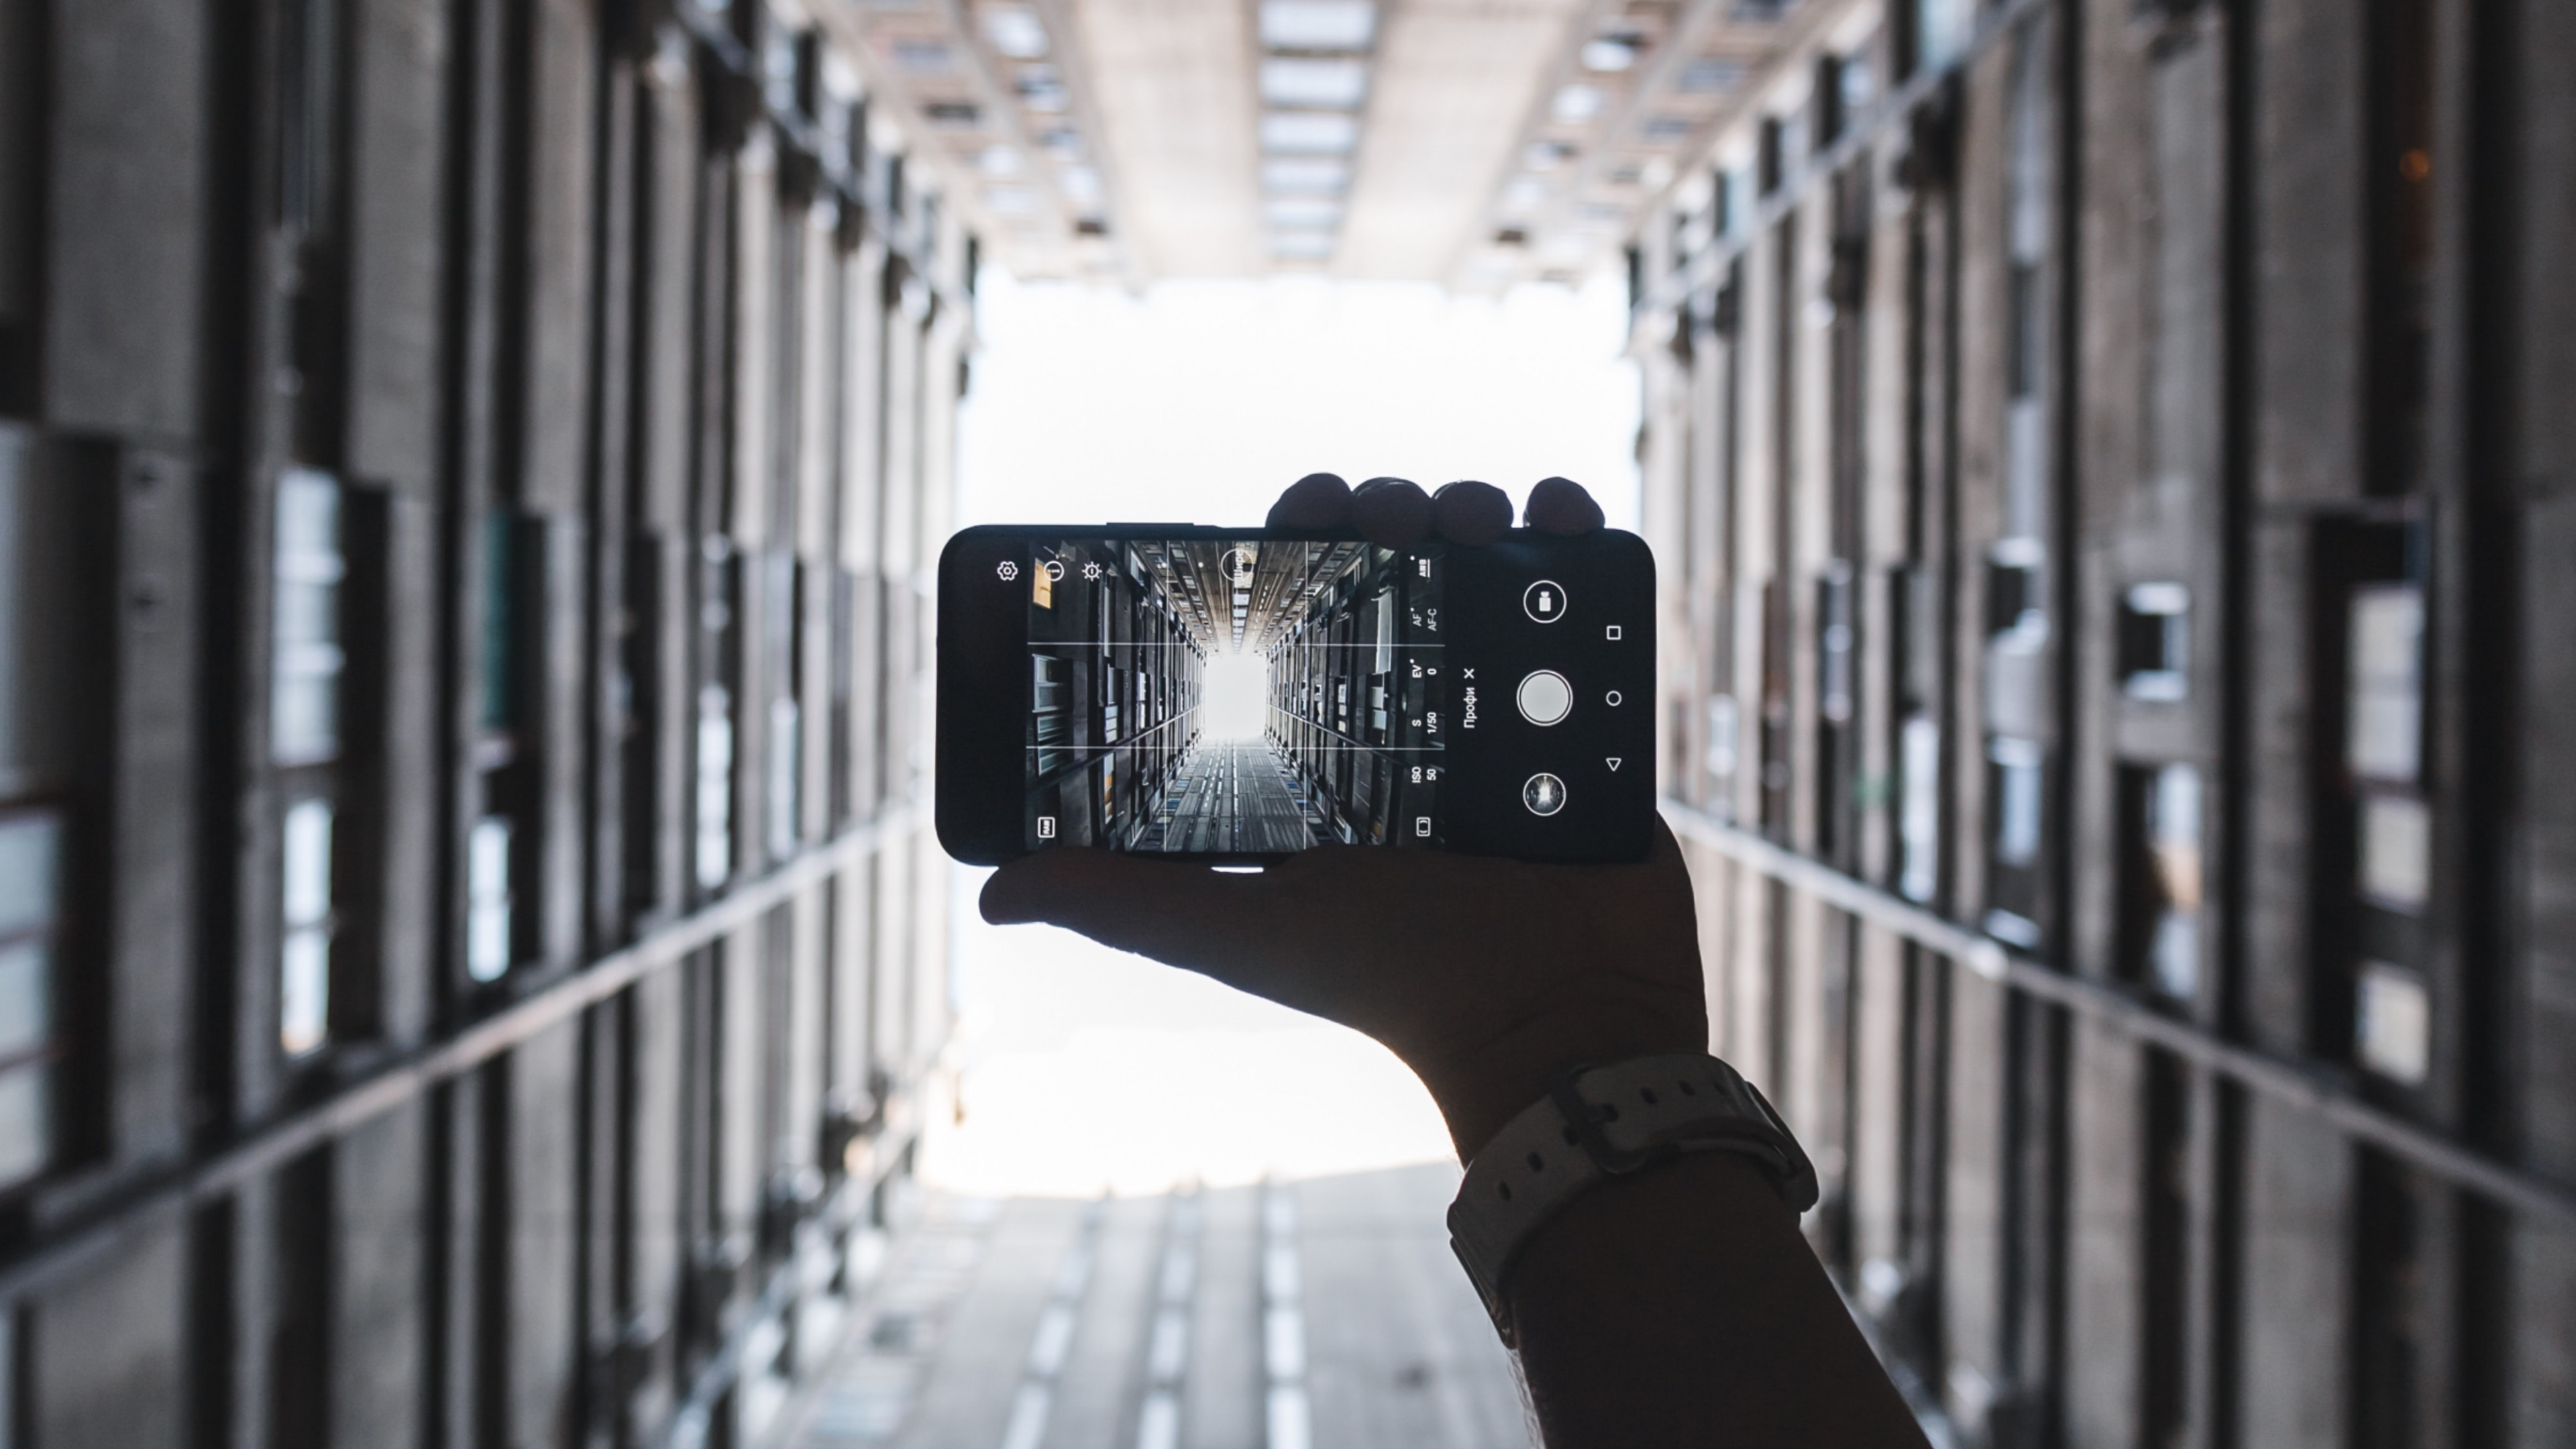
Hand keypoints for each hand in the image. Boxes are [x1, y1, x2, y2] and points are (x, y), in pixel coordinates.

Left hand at [980, 474, 1704, 1160]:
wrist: (1555, 1021)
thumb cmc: (1393, 982)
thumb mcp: (1240, 931)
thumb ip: (1123, 899)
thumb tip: (991, 890)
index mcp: (1325, 746)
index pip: (1290, 612)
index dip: (1284, 546)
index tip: (1291, 509)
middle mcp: (1409, 717)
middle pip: (1385, 569)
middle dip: (1379, 514)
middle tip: (1383, 515)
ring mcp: (1501, 709)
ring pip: (1476, 567)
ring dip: (1470, 512)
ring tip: (1473, 518)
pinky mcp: (1586, 712)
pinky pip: (1580, 598)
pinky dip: (1566, 534)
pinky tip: (1552, 511)